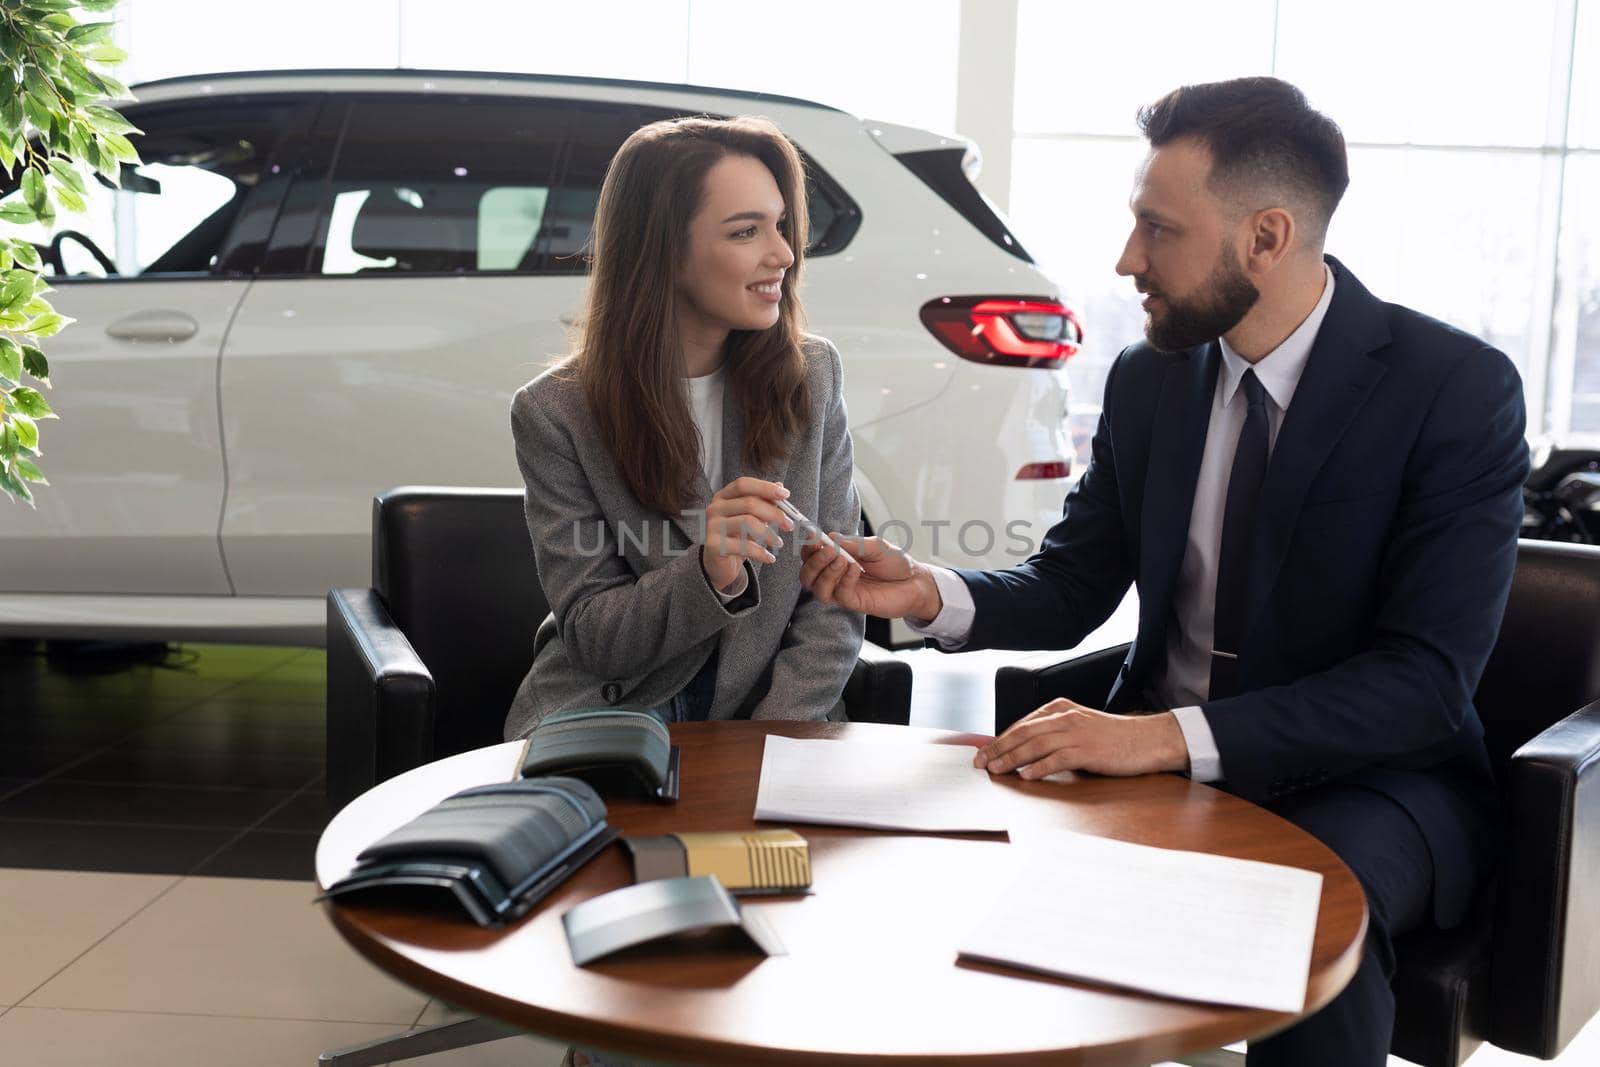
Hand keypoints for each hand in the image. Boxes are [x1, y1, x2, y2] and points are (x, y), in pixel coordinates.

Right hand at [701, 476, 791, 590]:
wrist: (718, 565)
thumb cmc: (736, 537)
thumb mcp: (751, 518)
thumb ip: (763, 501)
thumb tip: (780, 485)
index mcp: (723, 496)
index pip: (744, 484)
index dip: (765, 487)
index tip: (785, 495)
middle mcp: (715, 508)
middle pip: (749, 503)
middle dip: (774, 513)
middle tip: (789, 524)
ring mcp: (712, 526)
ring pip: (747, 523)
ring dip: (769, 534)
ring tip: (779, 543)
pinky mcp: (713, 545)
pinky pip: (743, 546)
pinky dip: (761, 553)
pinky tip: (769, 558)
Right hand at [798, 534, 942, 620]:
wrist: (915, 581)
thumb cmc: (894, 563)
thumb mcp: (875, 546)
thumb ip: (854, 543)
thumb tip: (831, 537)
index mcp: (836, 558)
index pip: (811, 555)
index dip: (808, 548)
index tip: (814, 538)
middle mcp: (835, 576)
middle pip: (807, 575)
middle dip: (814, 562)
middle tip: (829, 551)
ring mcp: (843, 590)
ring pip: (818, 588)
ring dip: (826, 572)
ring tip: (843, 560)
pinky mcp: (854, 603)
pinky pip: (840, 594)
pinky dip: (844, 580)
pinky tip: (856, 570)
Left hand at [973, 699, 1188, 778]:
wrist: (1147, 740)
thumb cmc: (1114, 738)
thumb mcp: (1080, 726)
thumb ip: (1054, 733)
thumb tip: (1024, 750)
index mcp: (1060, 709)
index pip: (1022, 724)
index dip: (999, 738)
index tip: (983, 751)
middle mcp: (1065, 718)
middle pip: (1022, 733)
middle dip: (997, 748)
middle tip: (979, 762)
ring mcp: (1076, 733)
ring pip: (1034, 745)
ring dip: (1010, 758)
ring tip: (994, 770)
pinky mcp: (1087, 751)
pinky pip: (1056, 759)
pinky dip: (1038, 768)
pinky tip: (1024, 776)